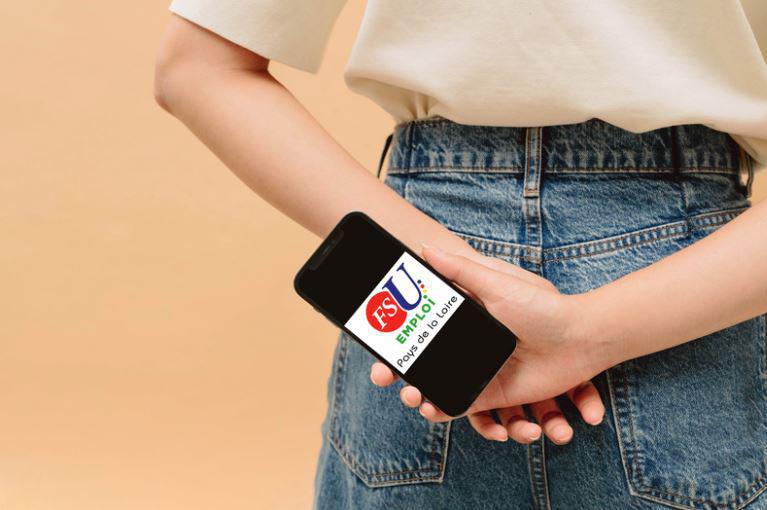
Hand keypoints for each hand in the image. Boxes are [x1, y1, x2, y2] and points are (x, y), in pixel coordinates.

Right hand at [370, 245, 606, 444]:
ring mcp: (477, 368)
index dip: (395, 335)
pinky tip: (434, 409)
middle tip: (384, 377)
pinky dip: (444, 409)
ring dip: (420, 394)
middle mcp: (467, 342)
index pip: (420, 325)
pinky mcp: (492, 393)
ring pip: (437, 384)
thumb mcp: (496, 282)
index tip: (377, 343)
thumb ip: (459, 269)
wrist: (581, 340)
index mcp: (464, 313)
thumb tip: (424, 248)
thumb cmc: (541, 306)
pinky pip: (461, 404)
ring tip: (414, 398)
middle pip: (423, 359)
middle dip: (401, 372)